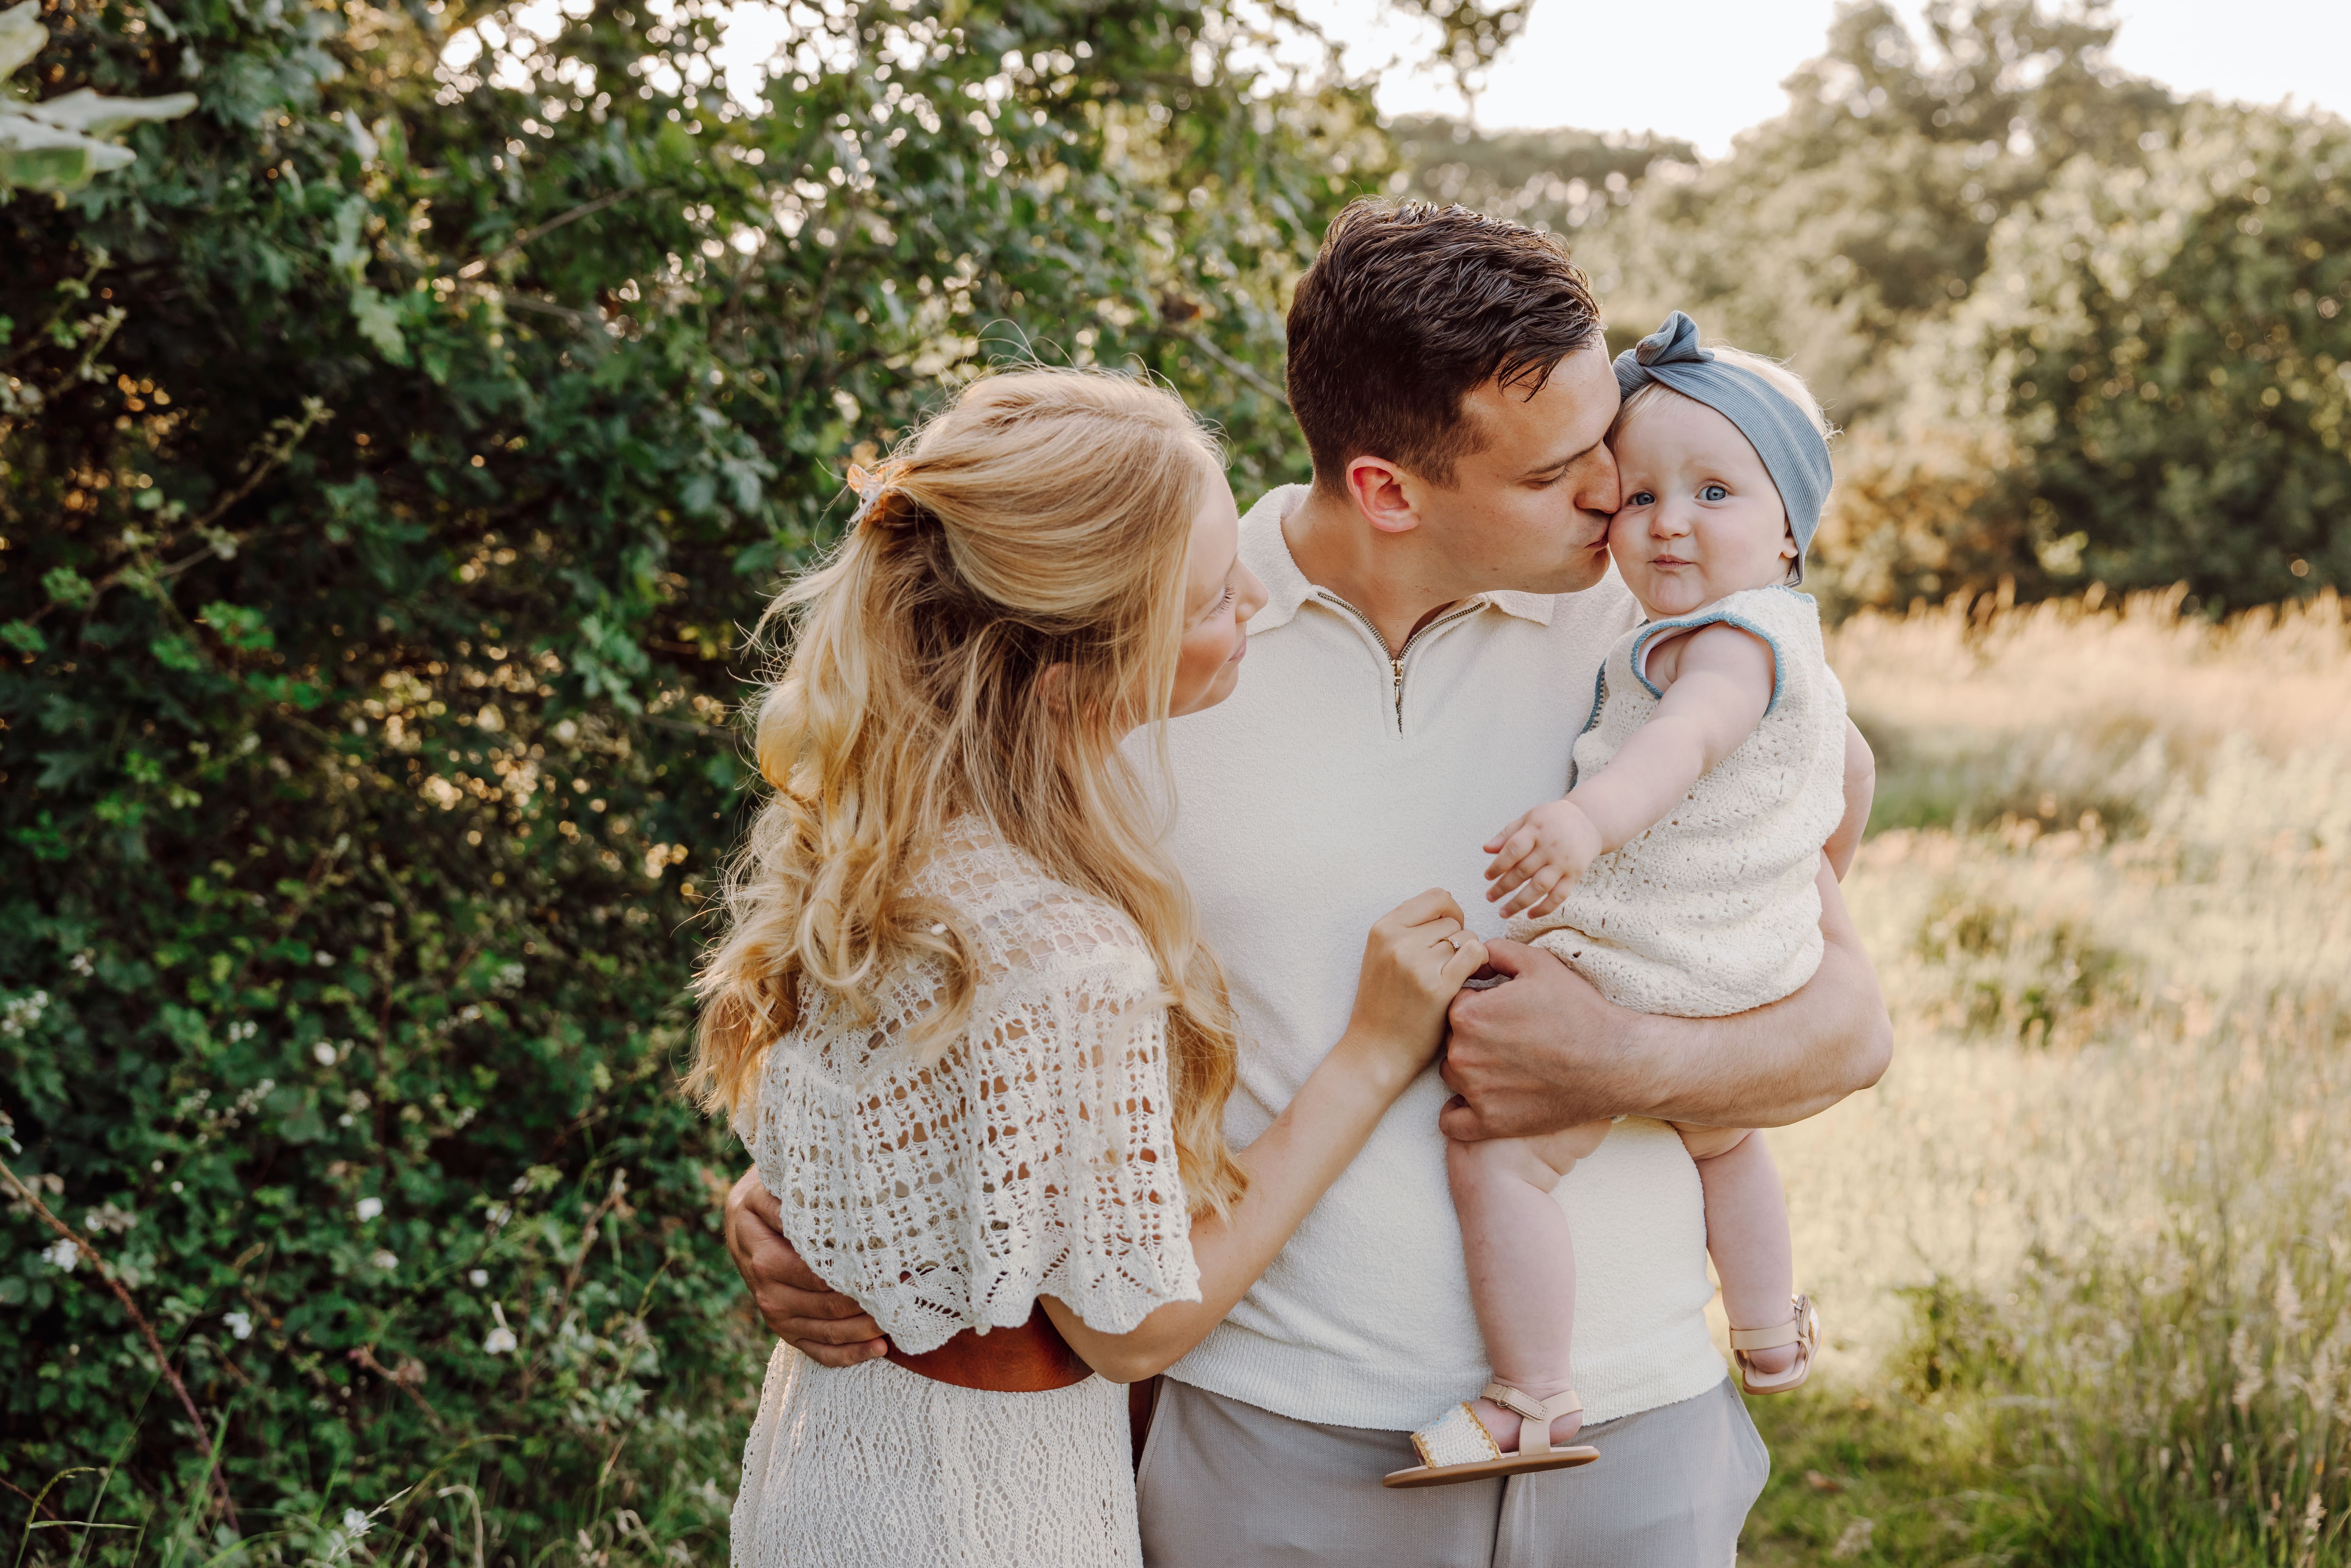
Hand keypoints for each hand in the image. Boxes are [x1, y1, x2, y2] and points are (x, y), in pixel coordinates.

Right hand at [723, 1167, 887, 1365]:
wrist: (741, 1228)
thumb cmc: (764, 1205)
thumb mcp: (766, 1195)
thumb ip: (788, 1204)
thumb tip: (814, 1210)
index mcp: (766, 1261)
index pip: (817, 1276)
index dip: (856, 1276)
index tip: (891, 1272)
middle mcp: (770, 1295)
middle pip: (828, 1307)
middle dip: (869, 1303)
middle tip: (906, 1296)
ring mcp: (777, 1318)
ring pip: (828, 1332)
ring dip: (866, 1330)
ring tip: (900, 1321)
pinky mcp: (786, 1331)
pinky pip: (818, 1351)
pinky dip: (850, 1354)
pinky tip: (879, 1349)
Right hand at [1340, 888, 1489, 1087]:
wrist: (1375, 1052)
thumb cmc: (1384, 1005)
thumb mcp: (1382, 955)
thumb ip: (1409, 929)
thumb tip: (1450, 908)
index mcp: (1383, 929)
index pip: (1436, 897)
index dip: (1450, 912)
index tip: (1447, 934)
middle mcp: (1398, 942)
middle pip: (1452, 920)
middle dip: (1455, 941)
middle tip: (1442, 968)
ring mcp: (1417, 964)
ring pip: (1466, 937)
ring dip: (1465, 957)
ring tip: (1447, 980)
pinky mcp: (1438, 987)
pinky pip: (1476, 954)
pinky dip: (1479, 965)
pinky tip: (1467, 982)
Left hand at [1439, 939, 1630, 1138]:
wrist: (1615, 1061)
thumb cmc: (1579, 1012)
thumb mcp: (1538, 964)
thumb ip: (1496, 952)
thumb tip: (1474, 957)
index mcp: (1467, 1014)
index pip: (1455, 1005)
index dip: (1480, 1004)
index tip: (1504, 1011)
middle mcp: (1462, 1054)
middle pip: (1453, 1040)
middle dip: (1476, 1036)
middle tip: (1513, 1038)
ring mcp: (1474, 1092)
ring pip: (1454, 1075)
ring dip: (1471, 1070)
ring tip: (1509, 1065)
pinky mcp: (1490, 1123)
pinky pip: (1453, 1123)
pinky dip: (1461, 1113)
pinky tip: (1482, 1101)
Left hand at [1483, 798, 1602, 918]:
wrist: (1589, 821)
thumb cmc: (1553, 819)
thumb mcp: (1529, 818)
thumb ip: (1507, 834)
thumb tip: (1486, 849)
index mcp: (1536, 830)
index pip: (1513, 850)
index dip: (1498, 865)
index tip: (1487, 877)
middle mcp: (1550, 847)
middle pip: (1523, 871)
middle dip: (1503, 887)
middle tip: (1489, 897)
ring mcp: (1564, 863)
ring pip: (1539, 887)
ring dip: (1519, 903)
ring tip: (1503, 912)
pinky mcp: (1575, 875)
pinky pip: (1559, 896)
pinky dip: (1545, 908)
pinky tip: (1530, 915)